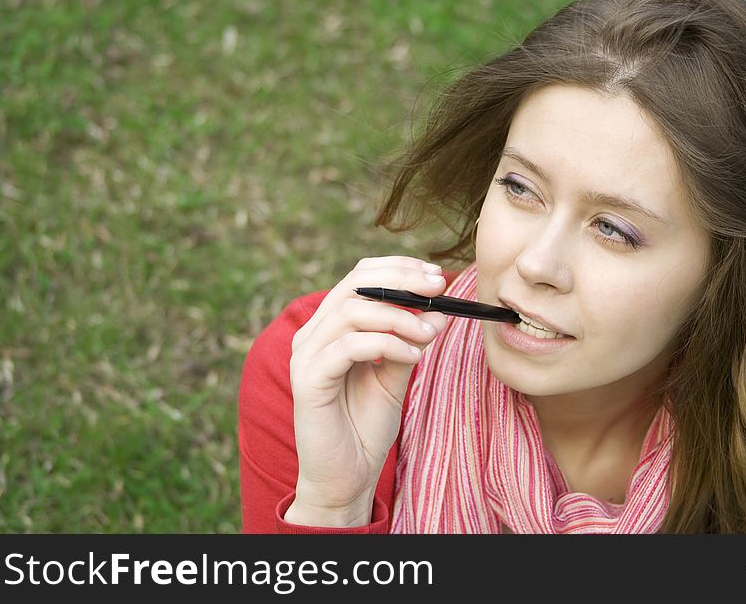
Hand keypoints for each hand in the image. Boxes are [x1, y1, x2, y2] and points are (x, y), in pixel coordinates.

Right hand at [286, 256, 447, 525]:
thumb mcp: (396, 374)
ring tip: (428, 334)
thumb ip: (411, 340)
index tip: (435, 275)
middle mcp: (312, 334)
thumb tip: (440, 308)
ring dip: (397, 317)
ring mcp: (305, 355)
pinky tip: (413, 358)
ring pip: (351, 312)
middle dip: (400, 281)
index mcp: (331, 327)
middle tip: (437, 288)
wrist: (345, 478)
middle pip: (354, 285)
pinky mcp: (307, 380)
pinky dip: (385, 344)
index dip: (397, 268)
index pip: (359, 276)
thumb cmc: (365, 426)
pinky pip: (348, 347)